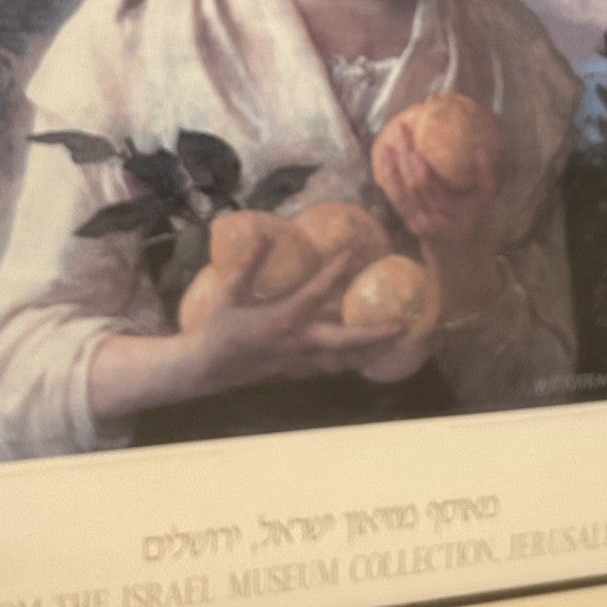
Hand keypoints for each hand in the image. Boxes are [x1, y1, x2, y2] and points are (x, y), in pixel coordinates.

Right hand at [189, 239, 402, 389]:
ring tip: (395, 342)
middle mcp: (296, 343)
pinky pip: (329, 368)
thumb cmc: (216, 328)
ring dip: (370, 352)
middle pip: (344, 340)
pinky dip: (350, 362)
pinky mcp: (295, 372)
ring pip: (342, 361)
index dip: (338, 269)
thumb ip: (248, 264)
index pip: (317, 291)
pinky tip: (364, 356)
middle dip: (375, 333)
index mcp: (281, 319)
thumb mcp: (228, 292)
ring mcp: (298, 362)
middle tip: (402, 324)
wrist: (205, 369)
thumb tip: (265, 234)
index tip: (357, 249)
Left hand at [372, 119, 497, 245]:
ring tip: (386, 145)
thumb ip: (487, 177)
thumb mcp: (484, 199)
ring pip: (397, 193)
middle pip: (412, 188)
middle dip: (404, 160)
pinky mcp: (403, 217)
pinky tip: (383, 160)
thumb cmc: (469, 215)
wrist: (452, 246)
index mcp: (448, 212)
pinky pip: (392, 196)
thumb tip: (481, 151)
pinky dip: (387, 178)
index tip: (415, 152)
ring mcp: (413, 219)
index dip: (421, 173)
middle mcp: (428, 217)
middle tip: (401, 134)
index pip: (431, 192)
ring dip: (390, 167)